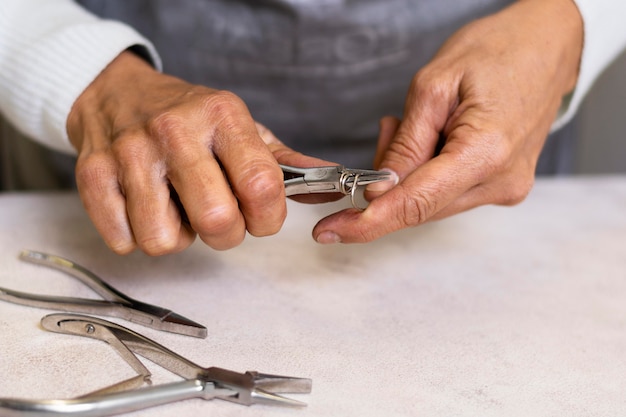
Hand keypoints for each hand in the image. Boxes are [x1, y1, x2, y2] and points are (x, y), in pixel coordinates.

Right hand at [67, 51, 286, 254]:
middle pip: (217, 221)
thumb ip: (285, 164)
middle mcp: (175, 131)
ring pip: (164, 240)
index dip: (268, 218)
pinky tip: (144, 207)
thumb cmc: (189, 118)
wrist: (116, 92)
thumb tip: (328, 190)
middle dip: (227, 235)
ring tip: (176, 208)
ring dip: (177, 237)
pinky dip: (138, 236)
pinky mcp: (94, 175)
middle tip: (220, 219)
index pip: (262, 186)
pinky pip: (125, 242)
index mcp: (223, 116)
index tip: (261, 217)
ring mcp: (131, 153)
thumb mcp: (242, 127)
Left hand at [311, 0, 582, 243]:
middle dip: (387, 183)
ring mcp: (506, 187)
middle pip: (421, 206)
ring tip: (416, 122)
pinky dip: (427, 172)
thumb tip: (378, 192)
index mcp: (486, 153)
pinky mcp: (503, 185)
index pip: (416, 204)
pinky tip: (432, 137)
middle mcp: (501, 181)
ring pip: (432, 201)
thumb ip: (405, 146)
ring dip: (408, 174)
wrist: (547, 46)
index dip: (368, 222)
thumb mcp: (434, 87)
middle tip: (387, 131)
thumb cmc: (496, 52)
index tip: (332, 231)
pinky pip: (449, 192)